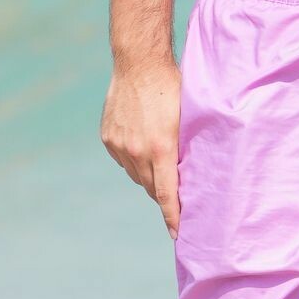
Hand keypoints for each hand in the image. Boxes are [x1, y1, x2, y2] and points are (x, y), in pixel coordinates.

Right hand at [100, 56, 181, 236]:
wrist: (139, 64)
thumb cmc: (173, 89)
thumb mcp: (187, 120)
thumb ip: (185, 149)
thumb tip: (190, 177)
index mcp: (160, 148)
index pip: (166, 194)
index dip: (172, 216)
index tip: (178, 235)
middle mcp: (137, 151)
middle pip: (151, 187)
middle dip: (163, 193)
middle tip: (176, 195)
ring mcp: (119, 145)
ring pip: (136, 175)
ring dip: (148, 174)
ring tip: (160, 160)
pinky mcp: (108, 138)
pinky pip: (123, 159)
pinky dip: (134, 159)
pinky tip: (144, 144)